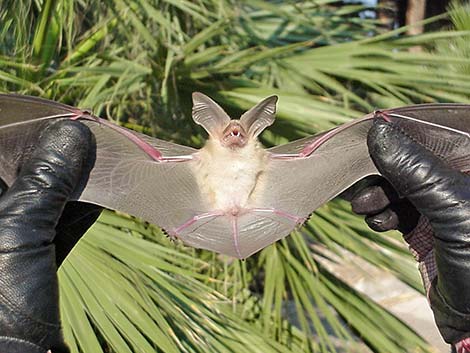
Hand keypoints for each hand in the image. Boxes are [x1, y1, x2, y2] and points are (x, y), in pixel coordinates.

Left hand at [0, 120, 100, 352]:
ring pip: (40, 196)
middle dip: (50, 151)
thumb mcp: (17, 232)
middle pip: (18, 170)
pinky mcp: (32, 258)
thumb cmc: (0, 300)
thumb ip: (44, 181)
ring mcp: (10, 241)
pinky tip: (102, 192)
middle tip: (81, 131)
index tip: (50, 116)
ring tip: (98, 156)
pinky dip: (80, 208)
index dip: (19, 129)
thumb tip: (74, 131)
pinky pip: (56, 223)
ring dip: (71, 179)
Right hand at [350, 120, 469, 348]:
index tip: (372, 129)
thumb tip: (379, 130)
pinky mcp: (428, 227)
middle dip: (384, 169)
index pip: (441, 131)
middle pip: (415, 158)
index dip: (406, 128)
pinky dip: (382, 214)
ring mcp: (445, 205)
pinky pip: (397, 209)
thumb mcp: (453, 209)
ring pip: (402, 185)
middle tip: (357, 174)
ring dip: (378, 195)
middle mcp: (461, 181)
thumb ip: (417, 169)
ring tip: (365, 207)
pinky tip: (377, 222)